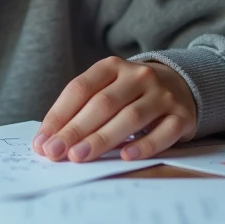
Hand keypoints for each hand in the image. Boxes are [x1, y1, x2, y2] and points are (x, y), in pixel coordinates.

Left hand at [32, 58, 196, 162]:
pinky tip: (126, 157)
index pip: (80, 89)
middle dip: (75, 130)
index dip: (59, 115)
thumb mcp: (108, 88)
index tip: (42, 140)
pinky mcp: (182, 116)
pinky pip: (163, 132)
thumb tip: (51, 139)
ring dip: (102, 139)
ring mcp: (162, 95)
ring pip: (130, 118)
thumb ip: (82, 109)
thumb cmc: (131, 93)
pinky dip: (144, 145)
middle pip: (102, 104)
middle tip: (55, 152)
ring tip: (79, 157)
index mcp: (112, 66)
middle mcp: (138, 76)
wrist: (182, 84)